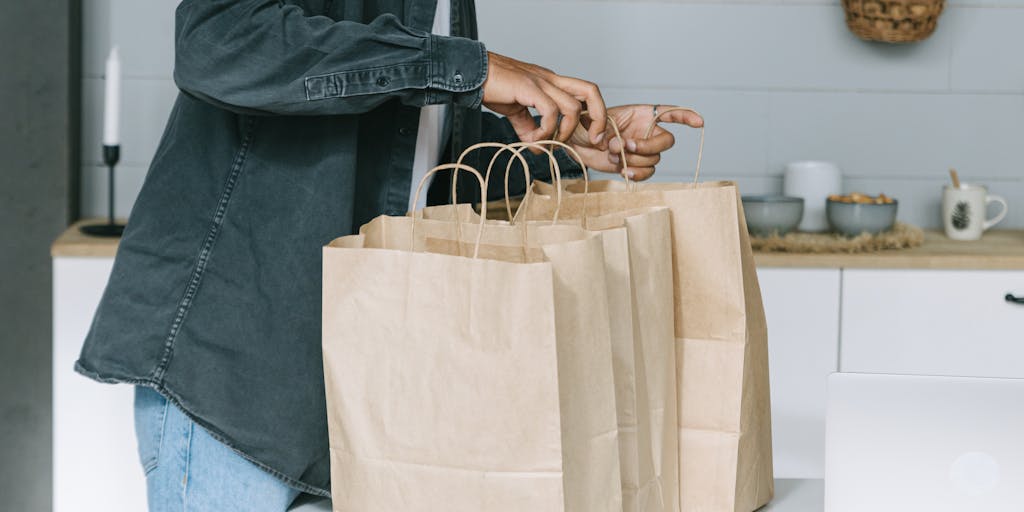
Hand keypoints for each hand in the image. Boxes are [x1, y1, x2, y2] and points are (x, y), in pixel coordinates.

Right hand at [482, 52, 606, 145]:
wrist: (472, 74)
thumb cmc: (493, 87)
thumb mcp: (516, 112)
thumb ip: (529, 129)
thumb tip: (538, 148)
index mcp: (552, 83)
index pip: (586, 94)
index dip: (595, 115)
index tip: (591, 138)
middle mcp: (551, 80)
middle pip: (591, 91)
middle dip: (599, 118)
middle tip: (592, 140)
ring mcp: (541, 82)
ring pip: (572, 107)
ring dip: (564, 132)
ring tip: (547, 142)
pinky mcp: (529, 88)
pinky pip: (549, 112)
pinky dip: (544, 132)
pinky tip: (531, 139)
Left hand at [568, 104, 703, 180]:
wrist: (576, 143)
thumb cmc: (585, 125)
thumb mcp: (594, 119)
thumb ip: (607, 129)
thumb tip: (617, 145)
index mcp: (642, 114)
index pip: (669, 112)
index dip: (686, 116)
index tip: (699, 122)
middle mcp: (646, 131)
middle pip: (666, 142)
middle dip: (647, 146)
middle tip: (626, 145)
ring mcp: (642, 149)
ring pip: (654, 159)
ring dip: (634, 159)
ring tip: (613, 155)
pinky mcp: (635, 165)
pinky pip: (647, 172)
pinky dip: (636, 173)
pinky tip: (623, 170)